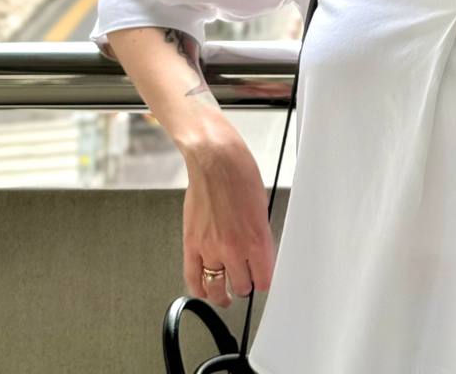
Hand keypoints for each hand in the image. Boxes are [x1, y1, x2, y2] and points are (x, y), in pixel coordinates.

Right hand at [181, 132, 275, 308]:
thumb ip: (259, 234)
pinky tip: (204, 292)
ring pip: (218, 288)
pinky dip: (200, 290)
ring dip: (224, 294)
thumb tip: (259, 253)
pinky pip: (193, 278)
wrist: (215, 159)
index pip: (264, 278)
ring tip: (226, 296)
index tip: (263, 280)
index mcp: (257, 238)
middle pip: (242, 285)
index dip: (264, 281)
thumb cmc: (239, 173)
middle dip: (246, 284)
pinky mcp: (191, 244)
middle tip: (246, 281)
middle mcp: (235, 248)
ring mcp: (211, 248)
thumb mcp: (262, 206)